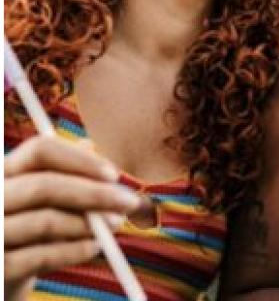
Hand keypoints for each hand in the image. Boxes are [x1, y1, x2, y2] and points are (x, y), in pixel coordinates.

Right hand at [4, 136, 140, 297]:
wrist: (3, 271)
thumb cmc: (30, 225)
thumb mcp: (44, 196)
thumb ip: (64, 171)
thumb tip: (89, 144)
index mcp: (4, 171)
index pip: (40, 150)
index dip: (80, 160)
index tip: (114, 175)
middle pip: (44, 185)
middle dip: (94, 194)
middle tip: (129, 202)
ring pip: (44, 221)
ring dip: (89, 223)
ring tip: (116, 224)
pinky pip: (39, 257)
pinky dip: (73, 251)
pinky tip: (95, 247)